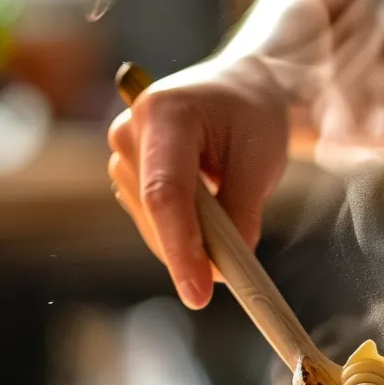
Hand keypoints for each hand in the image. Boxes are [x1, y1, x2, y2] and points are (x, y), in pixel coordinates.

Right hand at [107, 57, 289, 308]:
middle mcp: (130, 130)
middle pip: (155, 213)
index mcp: (165, 113)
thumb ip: (242, 212)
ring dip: (190, 242)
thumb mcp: (261, 161)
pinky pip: (152, 220)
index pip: (165, 192)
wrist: (242, 91)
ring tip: (230, 220)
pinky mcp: (126, 173)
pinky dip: (183, 234)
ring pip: (151, 223)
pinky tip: (209, 218)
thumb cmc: (254, 119)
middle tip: (237, 273)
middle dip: (193, 252)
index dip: (181, 247)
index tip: (199, 292)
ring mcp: (122, 152)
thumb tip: (224, 266)